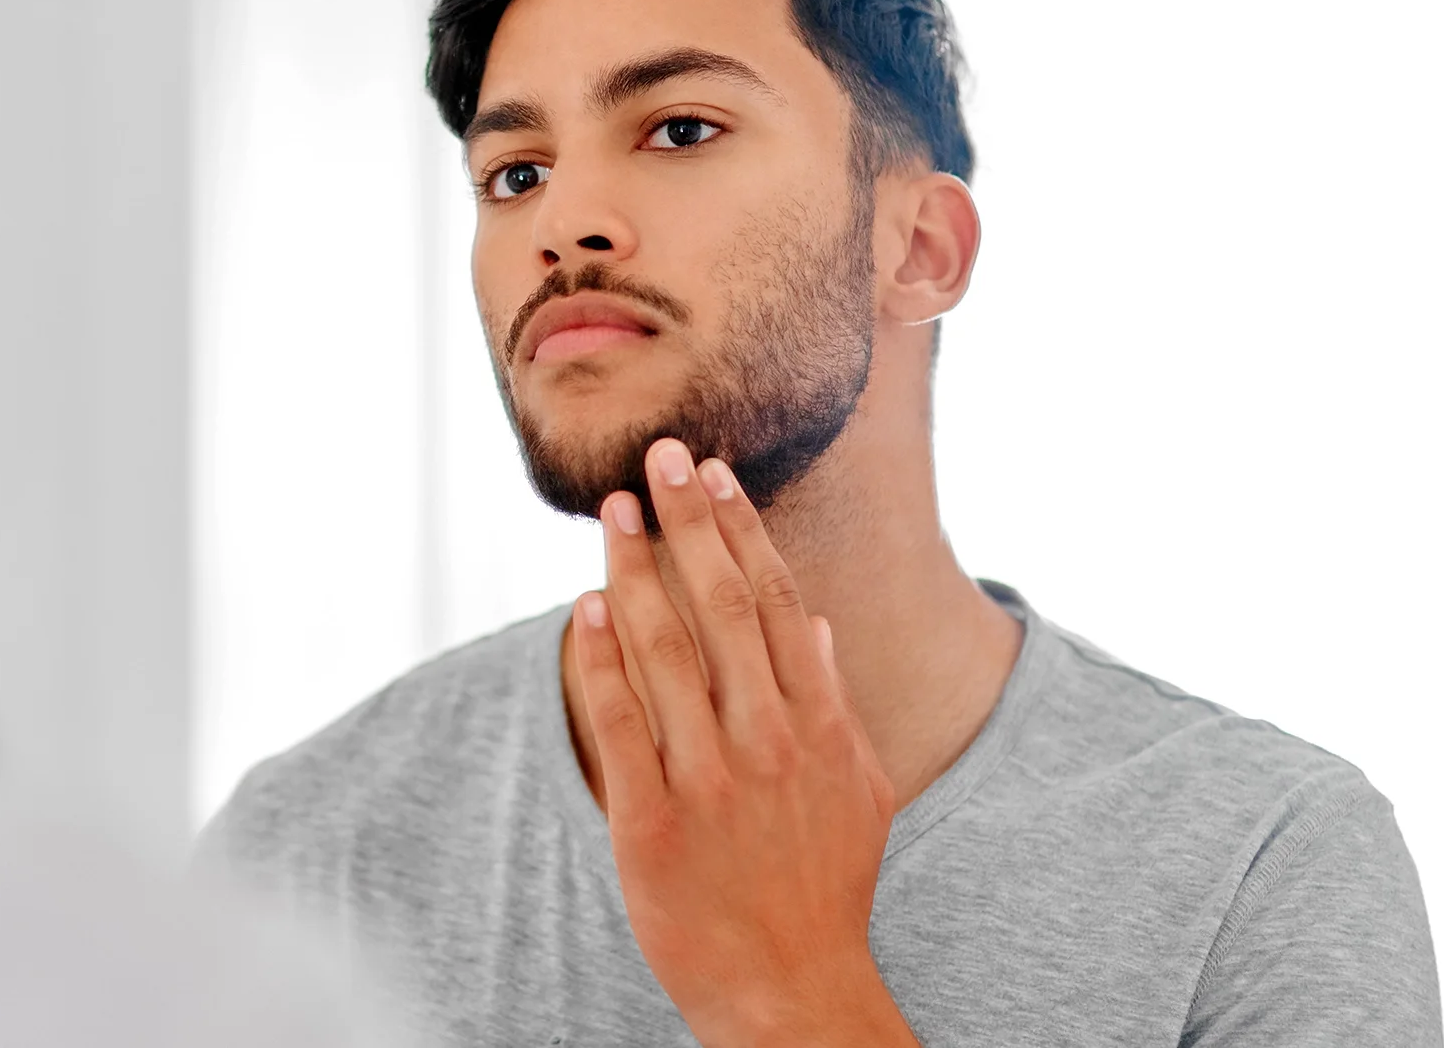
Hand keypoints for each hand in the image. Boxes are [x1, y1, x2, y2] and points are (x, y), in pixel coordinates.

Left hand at [574, 438, 912, 1047]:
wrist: (791, 988)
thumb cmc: (822, 886)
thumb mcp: (859, 792)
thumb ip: (836, 704)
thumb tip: (818, 626)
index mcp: (821, 726)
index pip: (777, 602)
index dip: (741, 529)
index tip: (714, 473)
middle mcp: (768, 740)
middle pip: (723, 605)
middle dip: (688, 522)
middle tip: (658, 456)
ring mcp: (709, 779)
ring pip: (664, 649)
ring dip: (635, 569)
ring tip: (614, 512)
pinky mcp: (650, 820)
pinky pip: (618, 722)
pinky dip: (599, 659)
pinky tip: (584, 607)